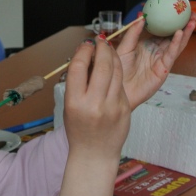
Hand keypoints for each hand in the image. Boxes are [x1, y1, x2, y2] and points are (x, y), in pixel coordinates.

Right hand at [59, 37, 130, 195]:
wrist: (94, 154)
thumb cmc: (79, 130)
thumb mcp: (70, 105)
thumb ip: (78, 82)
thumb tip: (88, 56)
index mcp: (75, 102)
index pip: (79, 66)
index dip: (84, 50)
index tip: (86, 45)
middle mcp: (94, 103)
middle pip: (102, 65)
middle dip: (103, 48)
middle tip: (101, 41)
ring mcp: (113, 106)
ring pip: (117, 71)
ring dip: (113, 56)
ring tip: (109, 51)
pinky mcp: (125, 108)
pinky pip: (123, 84)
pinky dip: (118, 73)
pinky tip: (114, 69)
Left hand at [114, 12, 195, 108]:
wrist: (118, 90)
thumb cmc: (118, 71)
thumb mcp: (124, 47)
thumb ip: (133, 33)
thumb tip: (141, 16)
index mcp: (147, 45)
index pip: (162, 31)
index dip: (169, 20)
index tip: (175, 8)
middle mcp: (156, 52)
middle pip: (173, 36)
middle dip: (183, 25)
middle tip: (191, 12)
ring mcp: (161, 61)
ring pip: (176, 44)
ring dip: (185, 33)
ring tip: (192, 20)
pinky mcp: (163, 70)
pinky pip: (172, 54)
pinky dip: (176, 43)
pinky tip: (180, 33)